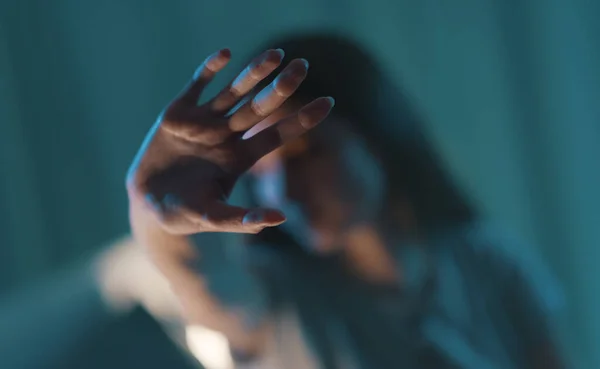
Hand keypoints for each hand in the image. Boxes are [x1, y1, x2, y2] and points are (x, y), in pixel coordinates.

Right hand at [126, 48, 333, 234]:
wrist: (146, 202)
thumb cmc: (183, 213)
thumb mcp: (213, 217)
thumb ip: (242, 219)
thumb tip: (281, 218)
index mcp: (240, 158)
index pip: (277, 135)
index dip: (301, 120)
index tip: (329, 102)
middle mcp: (227, 135)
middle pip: (260, 108)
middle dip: (281, 88)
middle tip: (304, 66)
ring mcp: (203, 121)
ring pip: (234, 92)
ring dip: (253, 73)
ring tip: (276, 54)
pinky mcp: (177, 112)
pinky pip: (197, 85)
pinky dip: (209, 69)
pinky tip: (225, 54)